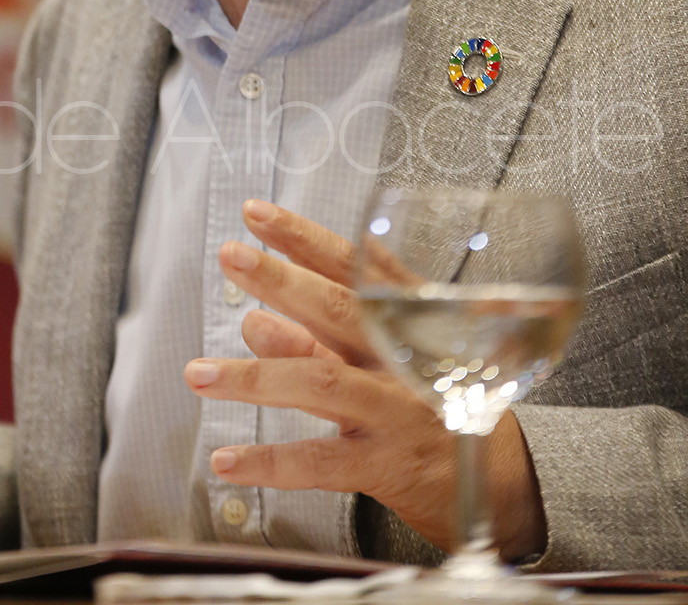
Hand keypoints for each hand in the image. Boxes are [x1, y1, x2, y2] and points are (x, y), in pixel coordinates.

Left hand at [183, 201, 544, 559]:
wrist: (505, 488)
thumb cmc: (437, 406)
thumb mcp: (389, 360)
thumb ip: (323, 338)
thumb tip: (255, 318)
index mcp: (413, 320)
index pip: (356, 266)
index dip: (304, 237)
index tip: (258, 214)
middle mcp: (407, 359)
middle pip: (339, 310)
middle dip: (281, 279)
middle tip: (232, 256)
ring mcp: (398, 411)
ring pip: (320, 382)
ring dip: (254, 376)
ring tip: (198, 373)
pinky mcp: (387, 467)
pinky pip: (320, 462)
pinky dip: (269, 460)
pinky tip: (226, 459)